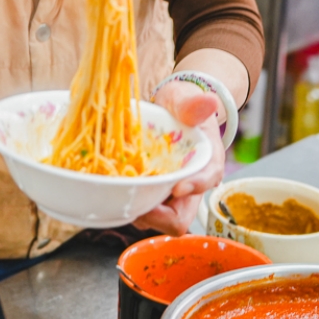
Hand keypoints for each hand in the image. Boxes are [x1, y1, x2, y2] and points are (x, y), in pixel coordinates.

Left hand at [132, 81, 224, 235]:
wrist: (166, 112)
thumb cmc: (179, 106)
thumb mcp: (184, 98)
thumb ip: (192, 103)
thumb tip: (209, 101)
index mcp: (207, 162)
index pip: (208, 179)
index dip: (194, 186)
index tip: (177, 187)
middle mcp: (189, 186)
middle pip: (179, 217)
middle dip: (156, 214)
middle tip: (132, 196)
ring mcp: (167, 196)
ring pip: (154, 219)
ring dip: (136, 209)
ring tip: (117, 185)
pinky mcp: (148, 197)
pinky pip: (137, 210)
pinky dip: (124, 202)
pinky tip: (109, 183)